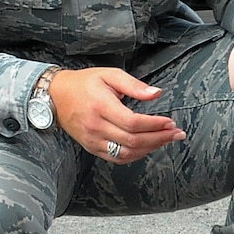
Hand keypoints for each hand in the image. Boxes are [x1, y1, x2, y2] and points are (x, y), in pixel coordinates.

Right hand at [49, 68, 184, 163]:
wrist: (56, 96)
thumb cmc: (84, 83)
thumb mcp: (109, 75)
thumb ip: (134, 85)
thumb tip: (156, 93)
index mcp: (101, 107)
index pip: (133, 123)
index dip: (155, 125)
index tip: (171, 122)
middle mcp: (95, 126)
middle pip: (132, 140)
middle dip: (159, 138)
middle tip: (177, 134)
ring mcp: (92, 140)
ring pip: (125, 153)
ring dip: (150, 149)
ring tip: (166, 140)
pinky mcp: (91, 147)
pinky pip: (116, 158)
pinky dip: (135, 155)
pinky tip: (148, 147)